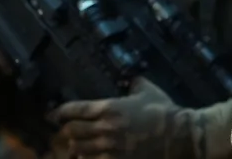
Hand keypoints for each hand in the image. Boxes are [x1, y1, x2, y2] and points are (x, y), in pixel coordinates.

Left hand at [48, 77, 186, 157]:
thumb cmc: (163, 112)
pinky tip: (86, 157)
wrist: (179, 137)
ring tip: (71, 147)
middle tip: (61, 132)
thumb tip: (131, 80)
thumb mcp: (148, 90)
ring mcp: (109, 148)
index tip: (52, 115)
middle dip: (64, 131)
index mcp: (109, 107)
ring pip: (78, 149)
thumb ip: (135, 83)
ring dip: (73, 147)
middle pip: (72, 131)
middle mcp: (104, 128)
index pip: (76, 109)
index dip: (60, 112)